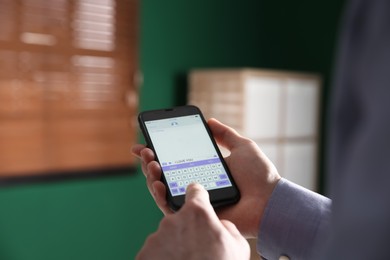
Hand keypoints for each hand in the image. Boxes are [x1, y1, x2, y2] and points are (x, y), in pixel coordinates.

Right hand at [132, 118, 280, 237]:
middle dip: (150, 161)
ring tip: (150, 163)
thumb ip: (225, 134)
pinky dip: (159, 195)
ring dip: (151, 175)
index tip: (144, 142)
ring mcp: (194, 199)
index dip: (158, 152)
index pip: (175, 160)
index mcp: (204, 168)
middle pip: (164, 174)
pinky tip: (157, 182)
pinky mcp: (195, 214)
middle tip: (145, 151)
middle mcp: (195, 183)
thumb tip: (210, 120)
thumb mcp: (242, 147)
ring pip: (163, 189)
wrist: (268, 200)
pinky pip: (171, 207)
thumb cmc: (259, 175)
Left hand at [136, 183, 249, 259]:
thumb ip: (227, 227)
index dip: (198, 195)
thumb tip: (219, 225)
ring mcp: (156, 238)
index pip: (195, 191)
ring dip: (174, 246)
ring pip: (166, 237)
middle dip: (187, 230)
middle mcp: (173, 221)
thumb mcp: (238, 247)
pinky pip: (155, 252)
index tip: (197, 198)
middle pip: (180, 219)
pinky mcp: (144, 254)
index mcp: (197, 213)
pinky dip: (163, 258)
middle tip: (197, 249)